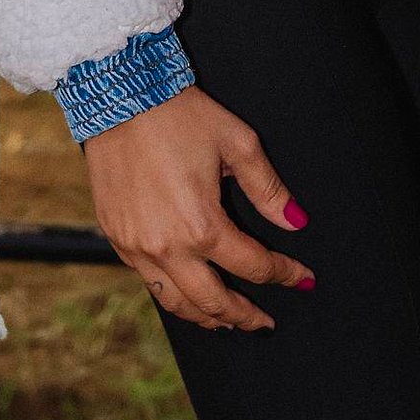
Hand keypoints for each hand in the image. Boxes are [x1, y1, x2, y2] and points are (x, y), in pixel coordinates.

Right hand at [82, 86, 312, 329]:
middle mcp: (167, 246)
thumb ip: (269, 190)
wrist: (119, 97)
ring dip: (207, 317)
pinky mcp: (116, 238)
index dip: (284, 274)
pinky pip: (148, 282)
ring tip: (228, 321)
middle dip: (245, 316)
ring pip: (176, 302)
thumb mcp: (238, 144)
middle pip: (214, 302)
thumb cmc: (182, 115)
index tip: (303, 278)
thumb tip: (298, 223)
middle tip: (265, 322)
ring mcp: (136, 247)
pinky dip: (173, 296)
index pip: (253, 266)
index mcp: (203, 225)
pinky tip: (188, 293)